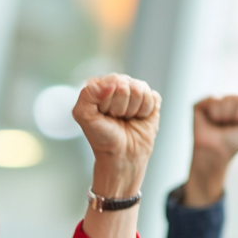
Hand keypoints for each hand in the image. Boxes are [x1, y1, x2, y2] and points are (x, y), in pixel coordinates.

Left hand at [73, 74, 160, 195]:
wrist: (121, 156)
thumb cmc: (101, 137)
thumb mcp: (83, 116)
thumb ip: (87, 95)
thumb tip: (111, 83)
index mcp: (101, 85)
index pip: (111, 81)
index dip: (108, 101)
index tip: (104, 114)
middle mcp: (118, 85)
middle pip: (126, 85)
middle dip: (121, 106)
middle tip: (116, 118)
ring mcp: (135, 92)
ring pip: (141, 90)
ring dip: (133, 110)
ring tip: (126, 119)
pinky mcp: (150, 101)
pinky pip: (153, 97)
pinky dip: (146, 112)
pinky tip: (138, 118)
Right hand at [192, 95, 237, 161]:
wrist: (214, 153)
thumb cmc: (232, 144)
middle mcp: (228, 103)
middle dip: (235, 115)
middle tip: (228, 127)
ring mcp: (214, 103)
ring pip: (226, 99)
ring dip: (224, 116)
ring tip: (218, 125)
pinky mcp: (201, 105)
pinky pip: (213, 99)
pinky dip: (214, 113)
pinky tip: (210, 121)